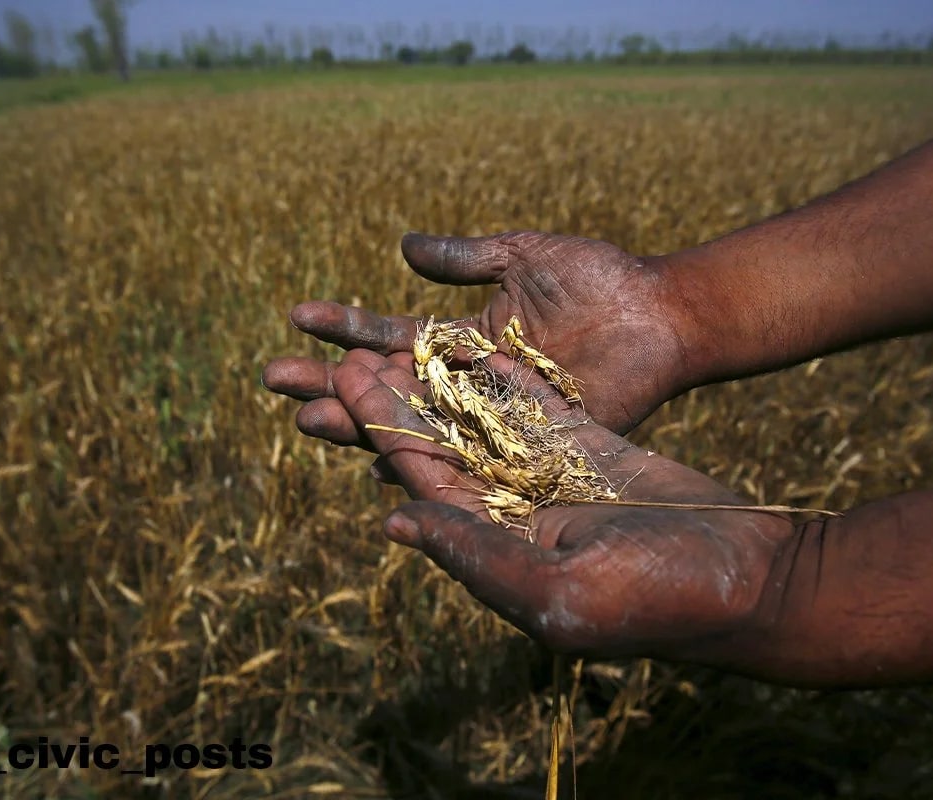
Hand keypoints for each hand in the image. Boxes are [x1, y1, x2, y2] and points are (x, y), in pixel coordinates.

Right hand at [262, 231, 690, 442]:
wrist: (659, 314)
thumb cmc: (598, 280)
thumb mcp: (524, 256)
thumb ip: (467, 257)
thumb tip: (402, 245)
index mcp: (465, 338)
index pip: (390, 336)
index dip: (345, 327)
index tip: (296, 316)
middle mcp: (468, 384)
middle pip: (386, 388)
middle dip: (330, 382)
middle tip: (273, 378)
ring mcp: (493, 418)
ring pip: (414, 425)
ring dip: (359, 422)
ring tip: (307, 418)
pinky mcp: (524, 445)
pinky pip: (465, 459)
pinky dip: (424, 464)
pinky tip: (378, 466)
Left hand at [328, 348, 791, 661]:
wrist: (751, 578)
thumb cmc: (661, 598)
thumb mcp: (560, 588)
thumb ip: (477, 554)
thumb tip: (393, 523)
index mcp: (500, 548)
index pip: (424, 482)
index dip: (381, 432)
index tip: (341, 384)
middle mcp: (517, 513)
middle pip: (441, 448)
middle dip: (396, 403)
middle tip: (348, 354)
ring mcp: (555, 479)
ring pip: (481, 423)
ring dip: (439, 386)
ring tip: (396, 340)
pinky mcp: (594, 451)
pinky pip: (537, 410)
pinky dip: (503, 378)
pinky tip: (469, 347)